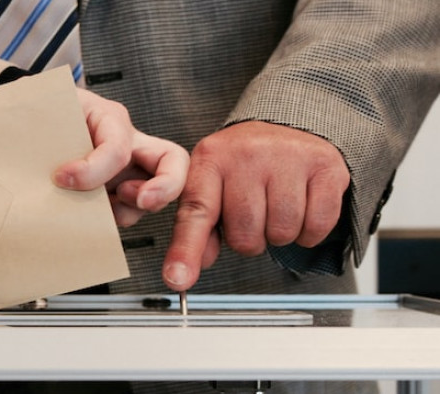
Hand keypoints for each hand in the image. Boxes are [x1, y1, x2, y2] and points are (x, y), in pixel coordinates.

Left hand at [53, 88, 189, 226]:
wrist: (34, 125)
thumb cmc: (41, 114)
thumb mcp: (42, 112)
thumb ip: (42, 130)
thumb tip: (46, 169)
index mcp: (108, 117)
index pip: (117, 147)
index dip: (93, 169)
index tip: (60, 178)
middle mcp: (128, 143)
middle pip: (172, 161)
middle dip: (166, 186)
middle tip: (141, 201)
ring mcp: (128, 170)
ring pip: (154, 194)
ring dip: (132, 210)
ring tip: (100, 210)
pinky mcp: (118, 193)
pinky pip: (130, 211)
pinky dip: (116, 220)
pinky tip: (91, 218)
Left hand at [163, 121, 350, 289]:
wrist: (289, 124)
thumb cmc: (245, 162)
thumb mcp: (211, 185)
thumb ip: (197, 228)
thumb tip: (186, 269)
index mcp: (211, 159)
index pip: (196, 213)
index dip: (186, 250)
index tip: (177, 279)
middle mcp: (247, 154)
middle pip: (245, 235)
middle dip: (249, 238)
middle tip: (253, 215)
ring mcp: (288, 157)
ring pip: (282, 233)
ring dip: (279, 234)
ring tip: (276, 208)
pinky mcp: (325, 166)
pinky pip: (317, 226)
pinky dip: (309, 231)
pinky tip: (301, 208)